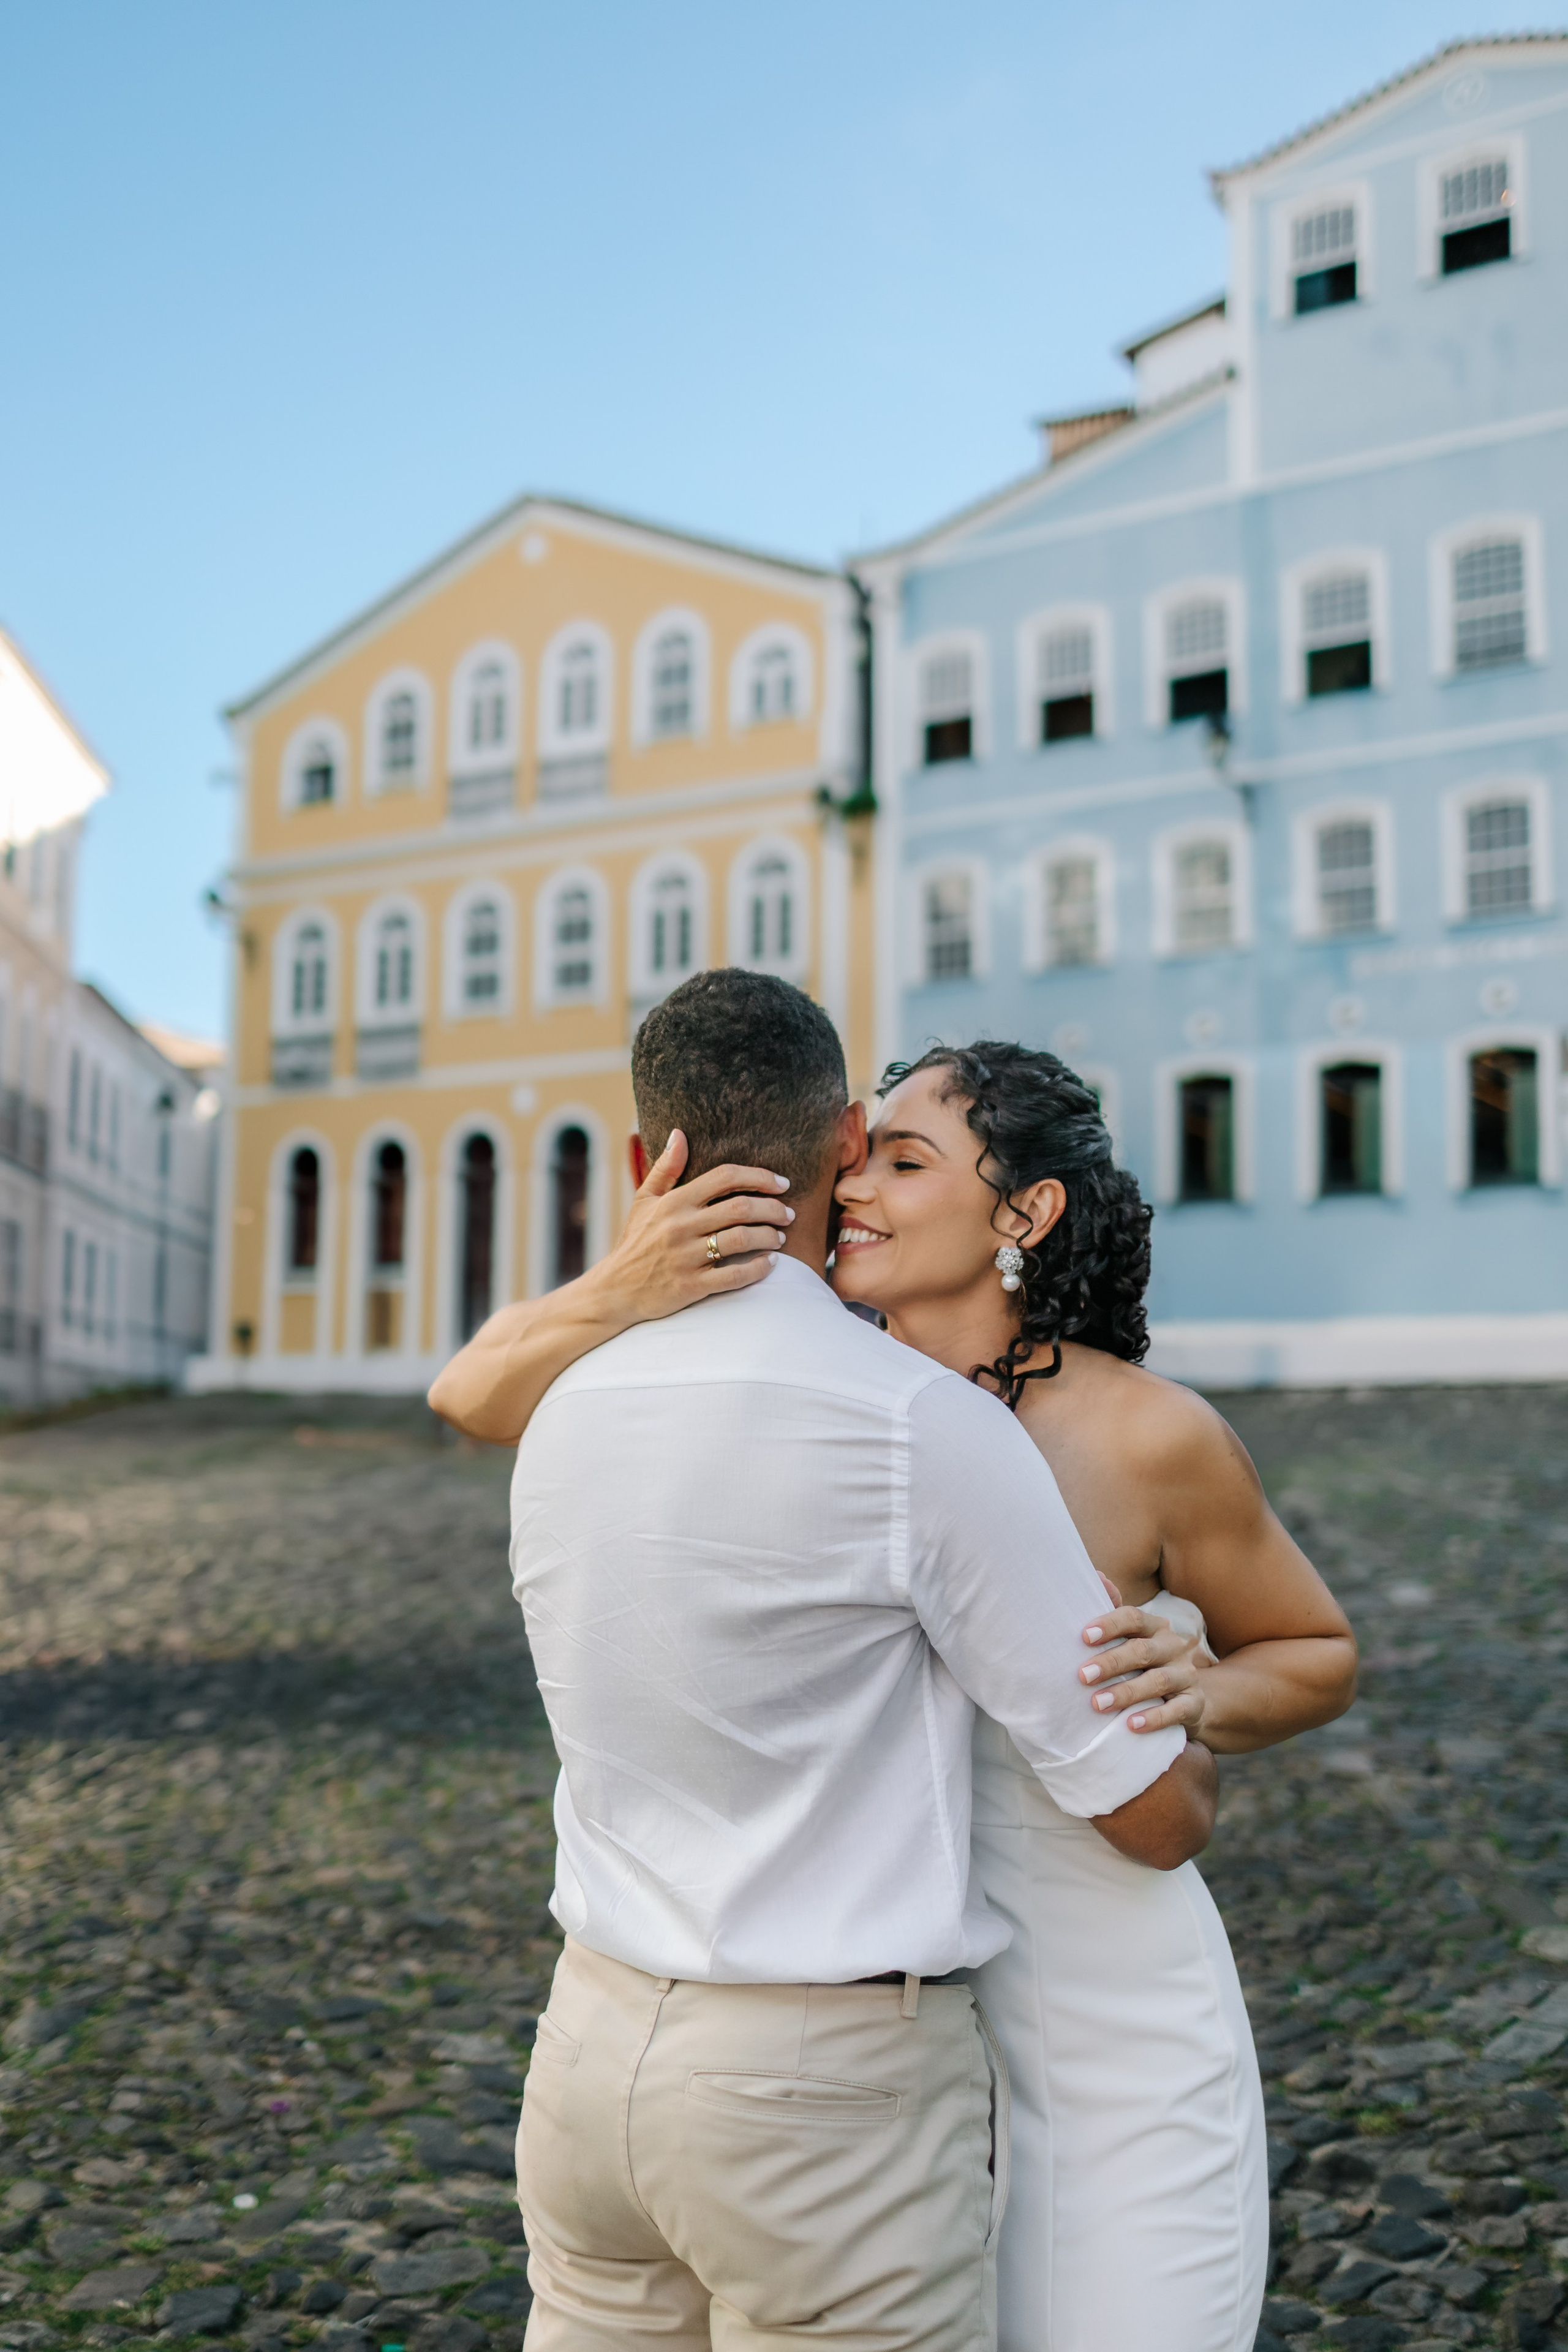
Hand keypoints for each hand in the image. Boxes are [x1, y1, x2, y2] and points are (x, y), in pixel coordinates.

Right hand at [589, 1131, 793, 1323]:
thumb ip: (665, 1168)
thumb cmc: (635, 1242)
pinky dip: (757, 1269)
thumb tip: (678, 1133)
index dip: (759, 1176)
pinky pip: (733, 1276)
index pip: (725, 1177)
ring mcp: (686, 1257)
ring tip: (780, 1237)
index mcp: (674, 1202)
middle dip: (773, 1208)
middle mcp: (681, 1226)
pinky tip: (770, 1264)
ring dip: (769, 1236)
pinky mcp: (691, 1286)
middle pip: (740, 1207)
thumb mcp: (644, 1201)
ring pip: (741, 1239)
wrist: (615, 1290)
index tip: (782, 1183)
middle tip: (788, 1213)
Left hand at [1079, 1600, 1208, 1738]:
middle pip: (1142, 1650)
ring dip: (1126, 1692)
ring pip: (1158, 1681)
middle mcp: (1173, 1646)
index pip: (1133, 1617)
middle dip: (1111, 1662)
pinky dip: (1154, 1718)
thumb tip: (1097, 1576)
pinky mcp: (1195, 1704)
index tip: (1084, 1637)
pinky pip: (1177, 1711)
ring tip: (1098, 1704)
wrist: (1190, 1699)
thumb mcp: (1133, 1640)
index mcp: (1155, 1627)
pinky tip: (1132, 1725)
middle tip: (1082, 1675)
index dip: (1109, 1624)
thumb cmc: (1148, 1665)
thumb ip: (1114, 1613)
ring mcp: (1187, 1675)